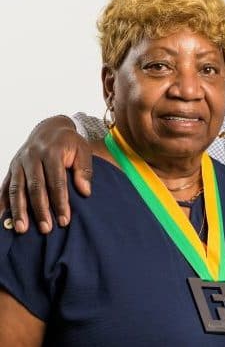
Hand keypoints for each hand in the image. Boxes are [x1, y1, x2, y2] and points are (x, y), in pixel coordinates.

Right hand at [0, 116, 91, 233]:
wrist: (50, 127)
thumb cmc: (69, 142)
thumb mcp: (83, 149)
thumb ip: (85, 170)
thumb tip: (85, 191)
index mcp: (51, 152)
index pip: (56, 181)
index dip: (60, 202)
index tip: (64, 220)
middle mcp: (32, 157)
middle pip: (35, 187)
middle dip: (40, 210)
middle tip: (46, 229)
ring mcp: (19, 162)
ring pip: (17, 188)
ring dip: (19, 210)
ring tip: (22, 229)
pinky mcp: (11, 167)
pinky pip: (5, 186)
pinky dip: (2, 202)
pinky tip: (2, 217)